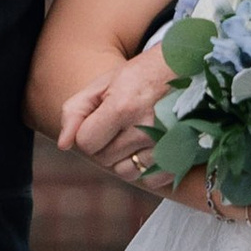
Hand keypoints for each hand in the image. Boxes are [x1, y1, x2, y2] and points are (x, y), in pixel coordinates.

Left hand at [56, 46, 175, 178]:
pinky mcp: (181, 156)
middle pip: (103, 159)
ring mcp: (165, 145)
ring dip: (124, 158)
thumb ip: (76, 111)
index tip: (100, 118)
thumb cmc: (140, 76)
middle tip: (120, 122)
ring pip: (125, 172)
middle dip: (105, 143)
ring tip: (135, 134)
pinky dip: (147, 169)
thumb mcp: (103, 84)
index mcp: (122, 107)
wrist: (188, 70)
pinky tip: (150, 147)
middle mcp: (145, 129)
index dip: (87, 131)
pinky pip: (150, 181)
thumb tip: (63, 145)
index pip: (85, 142)